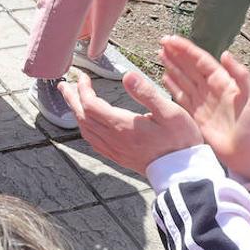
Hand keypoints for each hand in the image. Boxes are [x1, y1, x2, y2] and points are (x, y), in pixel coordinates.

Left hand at [59, 71, 202, 175]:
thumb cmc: (181, 141)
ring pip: (86, 130)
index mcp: (122, 125)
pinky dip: (85, 128)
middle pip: (82, 117)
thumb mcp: (170, 112)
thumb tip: (127, 75)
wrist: (185, 174)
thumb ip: (146, 92)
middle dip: (71, 99)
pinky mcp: (119, 158)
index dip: (83, 89)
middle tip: (64, 85)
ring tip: (73, 100)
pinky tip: (88, 124)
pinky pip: (94, 142)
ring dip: (76, 113)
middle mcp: (114, 139)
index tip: (82, 76)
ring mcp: (115, 150)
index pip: (91, 104)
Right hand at [158, 35, 249, 181]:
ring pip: (183, 79)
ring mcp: (203, 102)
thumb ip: (242, 75)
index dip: (186, 50)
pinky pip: (181, 96)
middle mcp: (212, 90)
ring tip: (160, 54)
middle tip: (162, 42)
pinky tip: (164, 77)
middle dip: (176, 54)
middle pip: (190, 67)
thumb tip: (225, 54)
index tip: (172, 40)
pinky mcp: (196, 116)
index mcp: (225, 83)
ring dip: (172, 66)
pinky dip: (172, 86)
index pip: (202, 61)